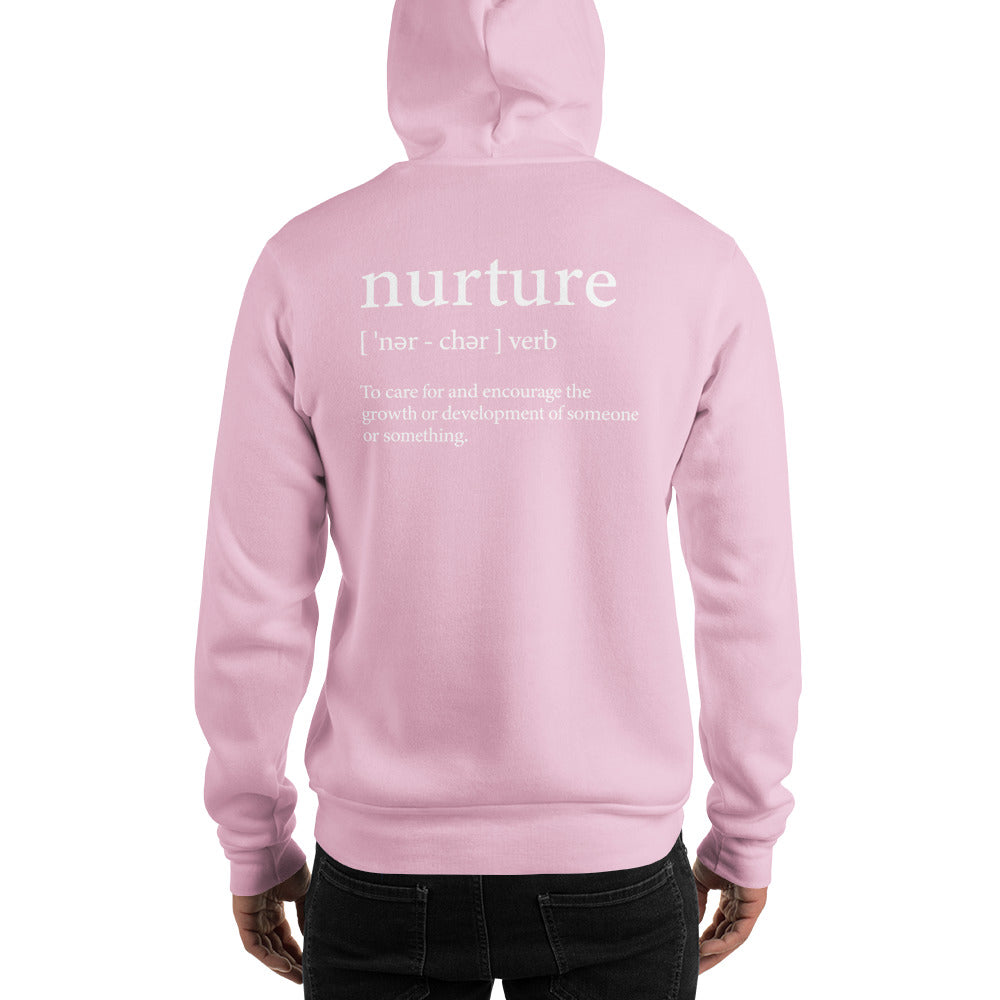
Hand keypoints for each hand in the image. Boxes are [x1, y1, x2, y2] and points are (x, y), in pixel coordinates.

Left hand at [232, 863, 310, 983]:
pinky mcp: (244, 919)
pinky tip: (285, 965)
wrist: (270, 847)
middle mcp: (262, 917)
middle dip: (291, 964)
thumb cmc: (286, 863)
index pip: (285, 938)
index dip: (297, 953)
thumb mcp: (303, 891)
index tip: (310, 965)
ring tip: (297, 977)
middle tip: (305, 978)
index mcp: (274, 910)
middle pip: (276, 948)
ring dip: (281, 965)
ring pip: (265, 950)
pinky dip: (268, 957)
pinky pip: (254, 946)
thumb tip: (312, 935)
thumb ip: (306, 913)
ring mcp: (252, 919)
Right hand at [691, 857, 766, 973]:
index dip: (702, 940)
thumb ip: (697, 901)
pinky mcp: (754, 909)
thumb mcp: (700, 880)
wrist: (732, 837)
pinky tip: (706, 949)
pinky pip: (738, 933)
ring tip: (697, 965)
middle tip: (693, 968)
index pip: (716, 927)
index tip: (688, 952)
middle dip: (708, 954)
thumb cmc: (717, 852)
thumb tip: (692, 923)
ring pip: (731, 940)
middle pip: (723, 938)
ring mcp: (748, 909)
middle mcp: (740, 908)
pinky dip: (722, 943)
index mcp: (729, 900)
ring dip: (714, 954)